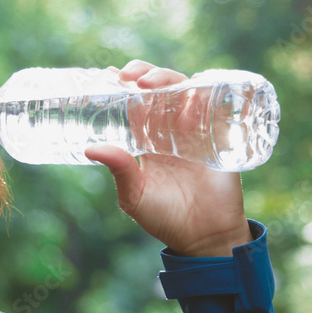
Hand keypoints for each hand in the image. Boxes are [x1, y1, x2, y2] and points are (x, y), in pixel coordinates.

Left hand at [83, 60, 251, 256]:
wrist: (204, 238)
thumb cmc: (165, 218)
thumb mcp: (134, 195)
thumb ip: (119, 169)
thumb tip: (90, 149)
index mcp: (148, 141)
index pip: (135, 104)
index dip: (123, 86)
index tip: (108, 74)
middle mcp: (171, 131)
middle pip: (160, 90)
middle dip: (146, 74)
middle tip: (130, 75)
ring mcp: (197, 132)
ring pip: (185, 92)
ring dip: (170, 79)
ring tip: (152, 82)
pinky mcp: (221, 138)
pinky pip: (215, 108)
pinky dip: (206, 93)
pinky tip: (193, 86)